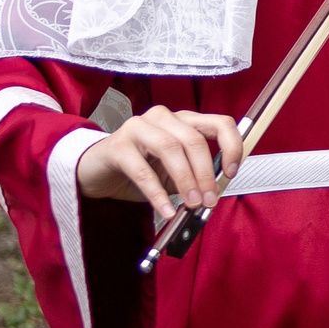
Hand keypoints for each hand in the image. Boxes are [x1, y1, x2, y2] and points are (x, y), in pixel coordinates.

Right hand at [76, 106, 242, 219]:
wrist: (96, 172)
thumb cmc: (140, 168)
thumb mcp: (175, 172)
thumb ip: (196, 175)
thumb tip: (216, 190)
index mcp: (184, 120)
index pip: (219, 123)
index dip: (231, 147)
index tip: (232, 173)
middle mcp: (162, 118)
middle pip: (194, 140)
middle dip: (206, 173)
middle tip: (210, 199)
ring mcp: (138, 127)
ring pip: (170, 149)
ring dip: (185, 180)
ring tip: (192, 204)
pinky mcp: (117, 145)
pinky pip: (142, 170)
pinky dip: (157, 193)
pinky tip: (166, 210)